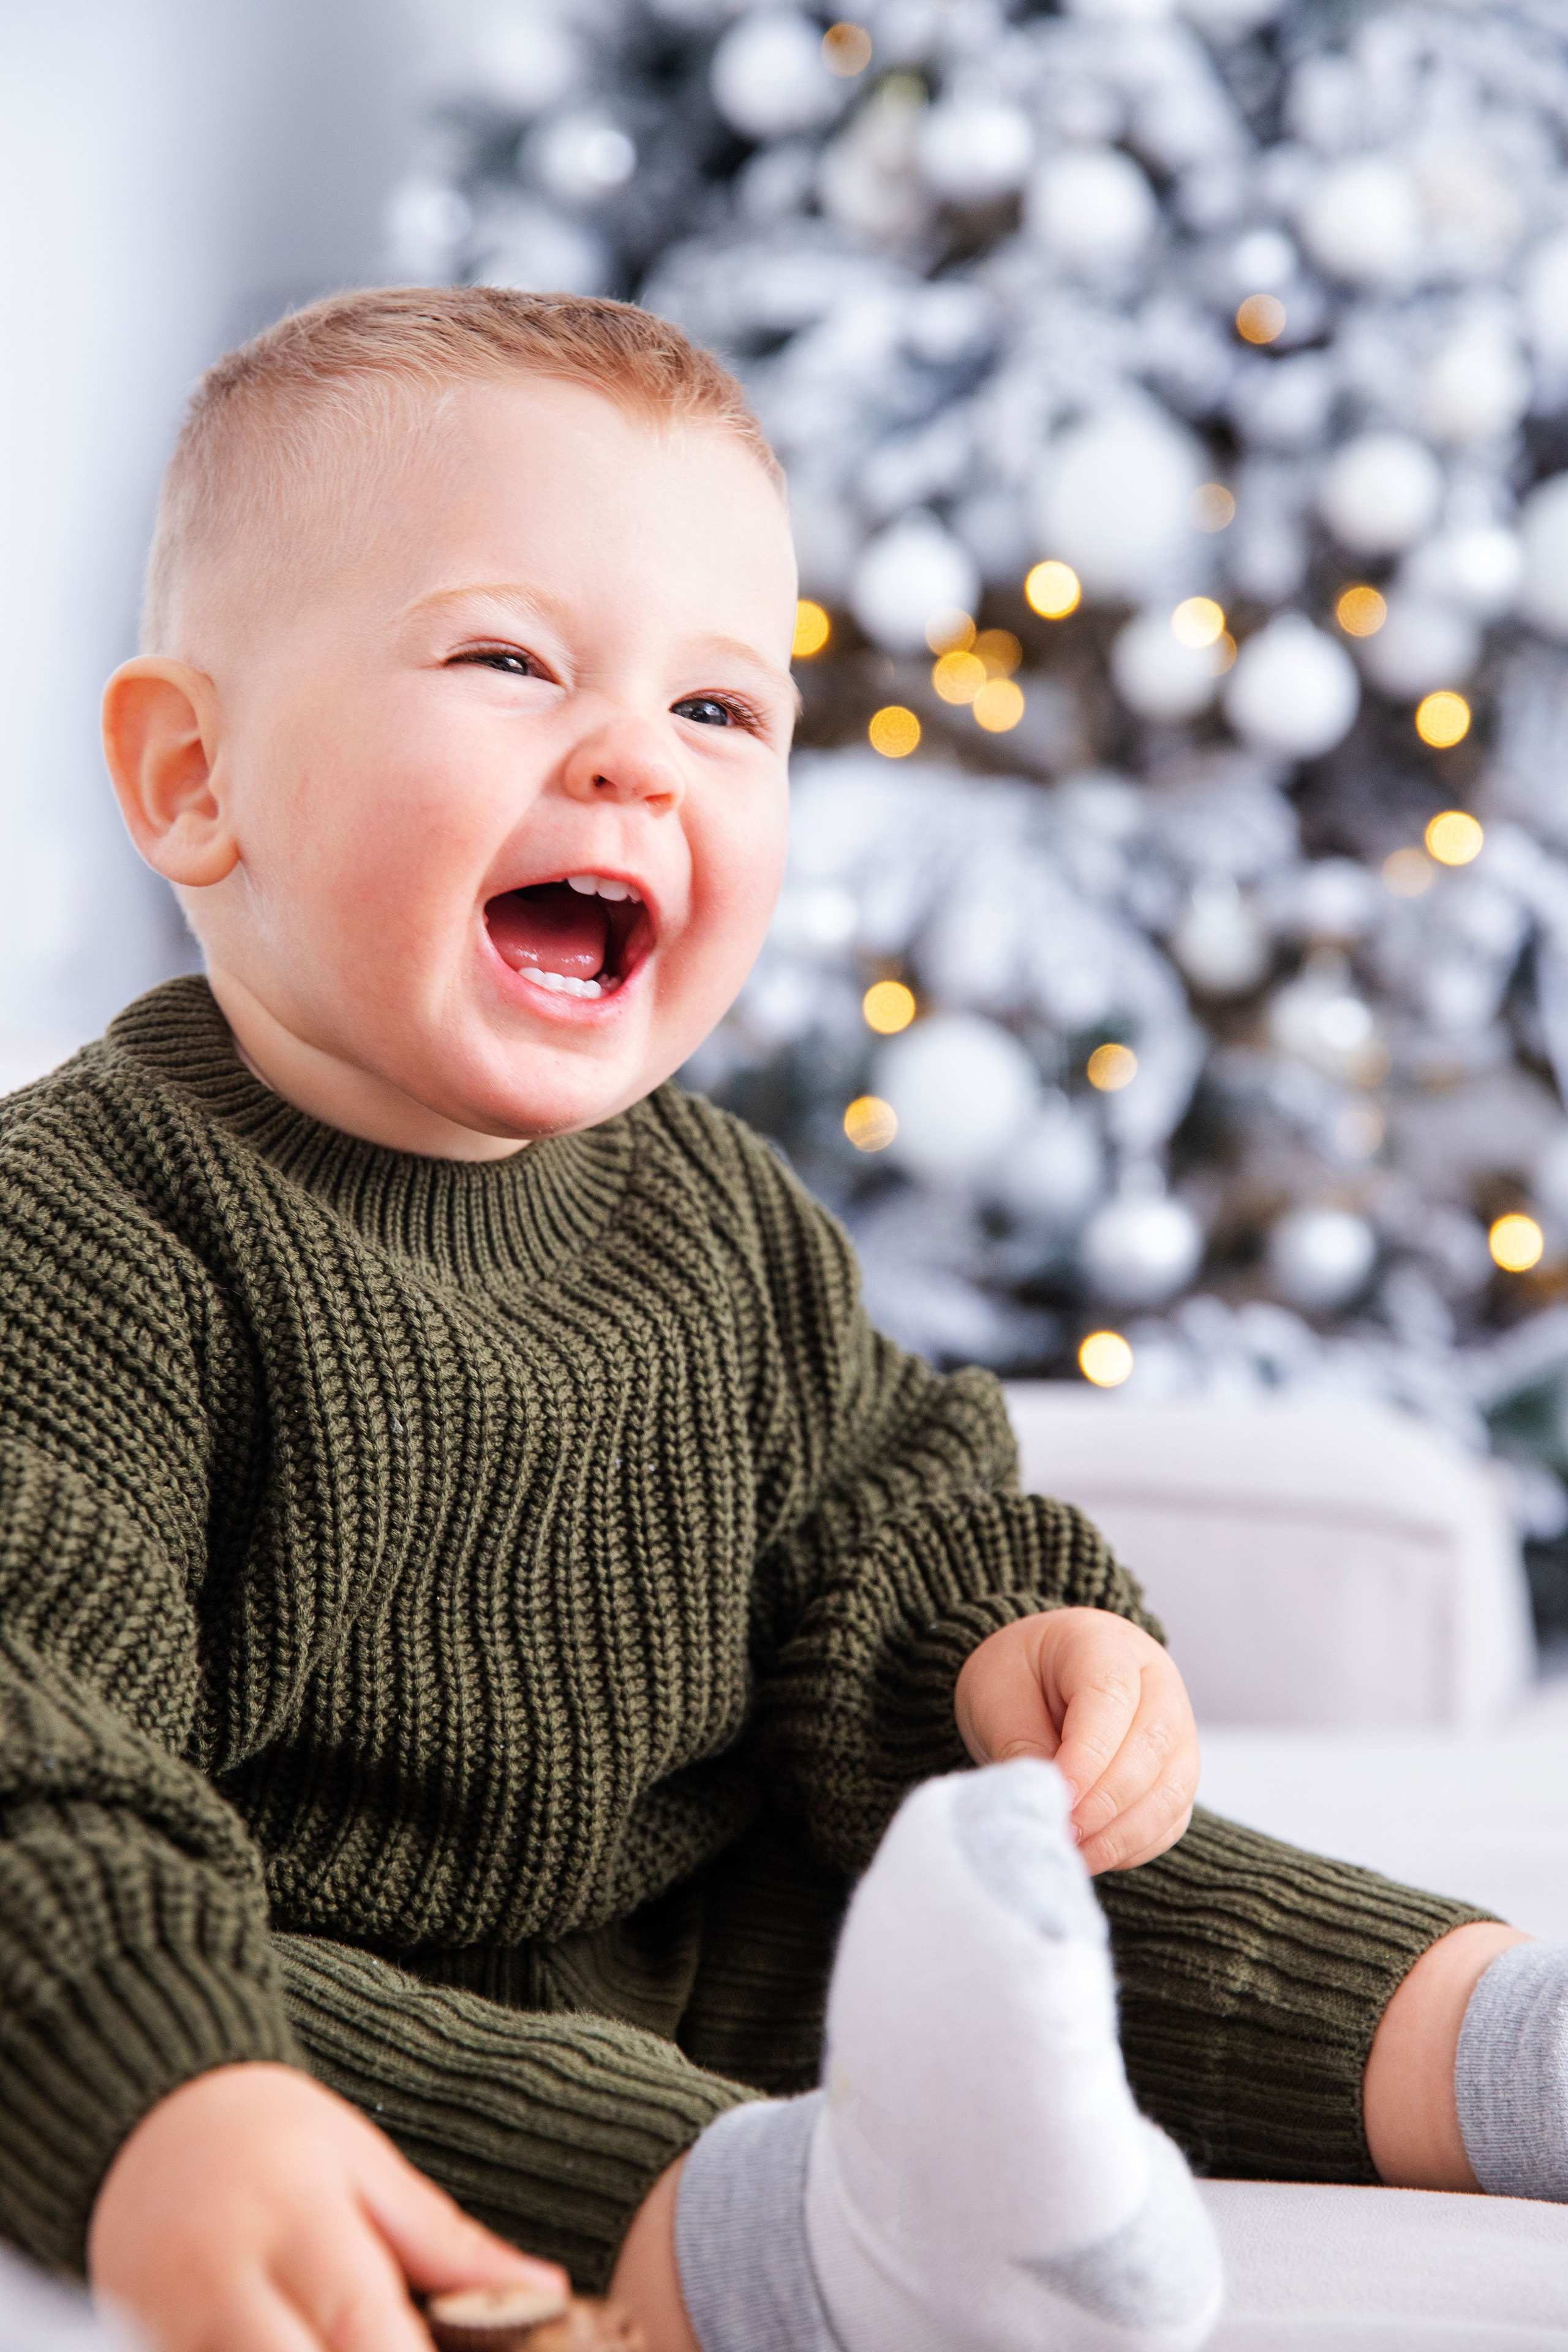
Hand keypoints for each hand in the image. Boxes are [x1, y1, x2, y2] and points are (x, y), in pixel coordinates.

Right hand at [89, 2061, 566, 2350]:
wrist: (146, 2121)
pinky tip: (312, 2348)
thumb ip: (446, 2242)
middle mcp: (226, 2286)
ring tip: (364, 2342)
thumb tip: (546, 2292)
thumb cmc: (273, 2139)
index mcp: (297, 2222)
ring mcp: (172, 2333)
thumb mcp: (365, 2166)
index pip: (363, 2325)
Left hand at [953, 1608, 1197, 1872]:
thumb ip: (1022, 1745)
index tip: (1058, 1797)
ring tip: (1073, 1853)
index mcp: (1106, 1644)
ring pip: (1172, 1788)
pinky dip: (1136, 1844)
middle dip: (1105, 1802)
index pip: (1111, 1699)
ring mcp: (1177, 1727)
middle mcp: (1156, 1681)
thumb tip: (1047, 1806)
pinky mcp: (1178, 1771)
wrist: (1038, 1675)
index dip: (1088, 1757)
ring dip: (1123, 1832)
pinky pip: (1172, 1817)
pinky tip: (1094, 1855)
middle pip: (1151, 1746)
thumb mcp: (998, 1695)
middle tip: (1061, 1833)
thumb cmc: (1017, 1677)